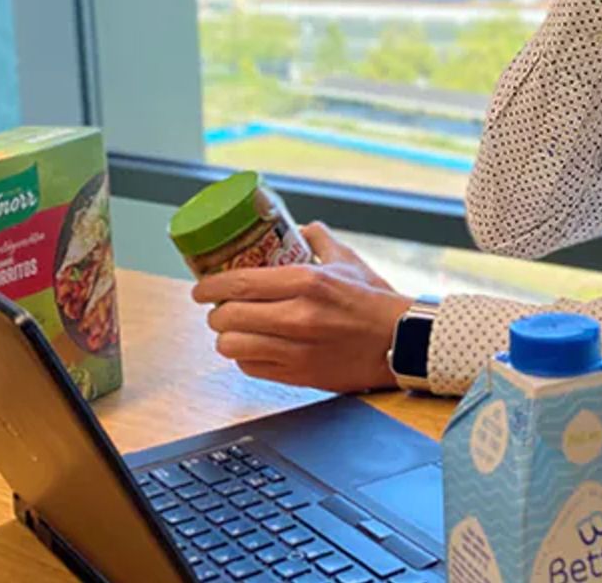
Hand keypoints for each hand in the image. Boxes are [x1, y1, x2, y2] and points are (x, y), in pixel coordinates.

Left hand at [191, 223, 413, 393]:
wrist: (402, 342)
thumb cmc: (375, 301)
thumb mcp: (347, 259)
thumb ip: (319, 239)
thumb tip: (300, 227)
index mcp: (306, 281)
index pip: (239, 283)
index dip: (209, 287)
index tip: (200, 288)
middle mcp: (298, 316)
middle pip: (228, 317)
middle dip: (216, 314)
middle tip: (218, 310)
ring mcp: (297, 349)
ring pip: (234, 346)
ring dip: (227, 338)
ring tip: (233, 331)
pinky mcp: (300, 375)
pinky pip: (252, 368)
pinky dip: (245, 358)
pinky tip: (253, 350)